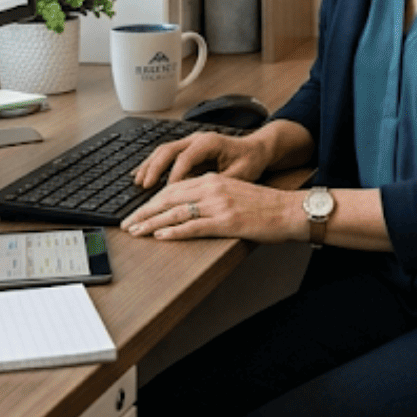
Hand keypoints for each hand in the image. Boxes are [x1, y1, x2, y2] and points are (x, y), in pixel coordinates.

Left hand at [121, 172, 296, 241]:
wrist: (290, 210)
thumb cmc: (266, 205)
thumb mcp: (235, 192)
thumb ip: (212, 195)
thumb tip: (188, 208)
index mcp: (214, 180)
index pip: (173, 189)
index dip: (151, 201)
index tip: (137, 211)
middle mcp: (213, 188)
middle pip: (169, 199)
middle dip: (144, 212)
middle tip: (127, 224)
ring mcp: (219, 205)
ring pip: (176, 213)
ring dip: (151, 223)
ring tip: (136, 232)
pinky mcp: (226, 222)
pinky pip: (194, 226)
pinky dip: (174, 232)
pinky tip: (160, 237)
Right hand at [133, 130, 269, 190]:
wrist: (256, 149)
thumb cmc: (250, 161)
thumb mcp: (241, 174)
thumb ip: (220, 183)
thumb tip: (201, 195)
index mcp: (210, 142)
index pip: (186, 158)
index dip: (175, 175)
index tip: (167, 192)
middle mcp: (197, 139)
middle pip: (168, 149)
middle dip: (154, 168)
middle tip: (144, 186)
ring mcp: (191, 142)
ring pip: (163, 150)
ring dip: (149, 166)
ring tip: (138, 182)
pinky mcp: (188, 149)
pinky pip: (166, 155)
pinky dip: (153, 165)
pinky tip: (142, 176)